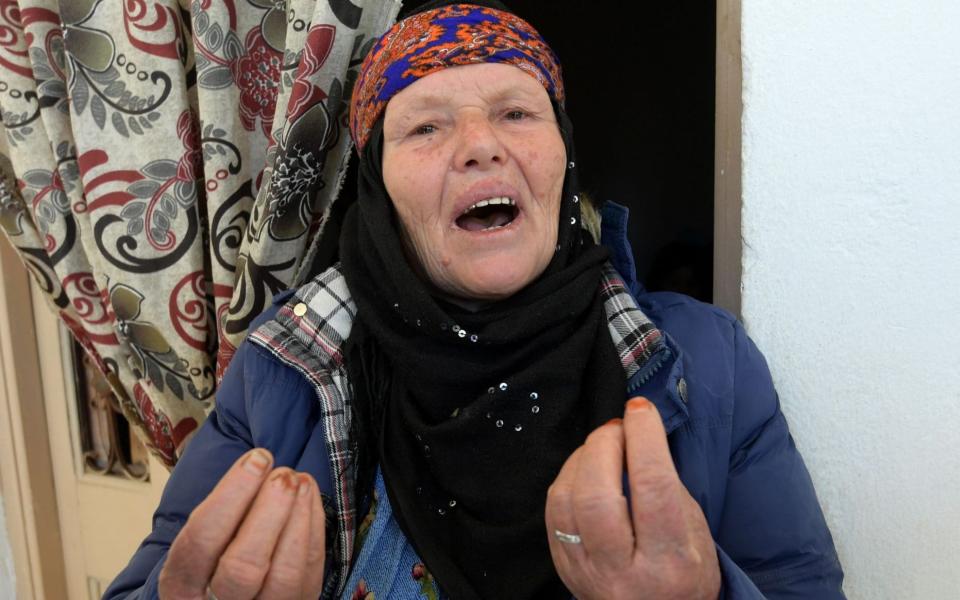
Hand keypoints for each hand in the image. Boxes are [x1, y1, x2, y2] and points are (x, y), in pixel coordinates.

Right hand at [158, 448, 325, 598]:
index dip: (230, 497)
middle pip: (242, 568)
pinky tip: (309, 498)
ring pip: (283, 577)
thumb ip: (221, 511)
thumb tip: (257, 466)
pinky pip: (309, 577)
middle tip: (284, 474)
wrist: (225, 599)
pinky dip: (313, 533)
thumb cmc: (210, 558)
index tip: (256, 460)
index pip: (200, 543)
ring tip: (301, 480)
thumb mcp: (199, 540)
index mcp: (181, 585)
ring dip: (298, 522)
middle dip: (268, 513)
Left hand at [545, 397, 720, 599]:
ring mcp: (587, 574)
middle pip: (596, 496)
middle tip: (618, 428)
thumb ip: (669, 487)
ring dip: (581, 459)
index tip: (641, 410)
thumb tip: (638, 436)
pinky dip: (566, 480)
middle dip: (604, 446)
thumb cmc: (685, 572)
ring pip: (565, 502)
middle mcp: (624, 573)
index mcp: (669, 562)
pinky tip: (584, 470)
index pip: (652, 488)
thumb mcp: (696, 535)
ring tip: (602, 446)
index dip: (644, 438)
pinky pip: (553, 513)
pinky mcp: (564, 569)